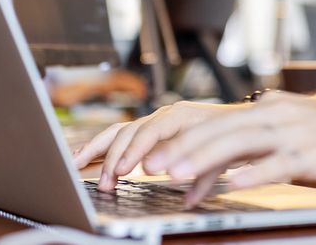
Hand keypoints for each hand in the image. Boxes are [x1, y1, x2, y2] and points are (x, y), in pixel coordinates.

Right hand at [71, 100, 246, 189]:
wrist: (237, 122)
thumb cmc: (229, 137)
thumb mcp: (222, 158)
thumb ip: (204, 179)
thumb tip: (187, 200)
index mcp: (181, 116)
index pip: (152, 130)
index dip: (136, 150)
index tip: (123, 169)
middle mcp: (163, 115)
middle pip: (130, 132)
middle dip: (114, 157)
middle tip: (107, 182)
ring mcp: (153, 121)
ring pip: (119, 132)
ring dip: (98, 151)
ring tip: (77, 167)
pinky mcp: (146, 130)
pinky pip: (118, 135)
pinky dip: (99, 146)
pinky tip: (82, 157)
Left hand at [128, 91, 315, 206]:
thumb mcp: (297, 137)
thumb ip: (262, 146)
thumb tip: (225, 169)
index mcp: (273, 109)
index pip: (218, 121)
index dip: (183, 138)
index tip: (153, 155)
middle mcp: (280, 114)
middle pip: (220, 129)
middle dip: (180, 148)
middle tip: (149, 166)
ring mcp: (296, 133)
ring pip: (239, 143)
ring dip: (203, 159)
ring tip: (175, 174)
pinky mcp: (313, 155)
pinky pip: (275, 164)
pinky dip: (250, 174)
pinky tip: (230, 185)